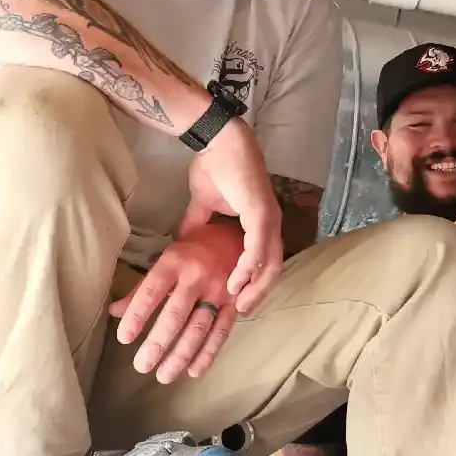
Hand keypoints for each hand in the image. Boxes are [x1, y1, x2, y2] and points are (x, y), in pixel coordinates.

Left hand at [109, 217, 243, 382]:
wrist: (239, 235)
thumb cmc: (195, 248)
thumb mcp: (166, 259)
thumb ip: (142, 288)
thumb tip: (115, 312)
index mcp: (175, 262)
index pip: (152, 291)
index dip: (138, 314)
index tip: (125, 338)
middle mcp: (197, 277)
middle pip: (176, 314)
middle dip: (159, 343)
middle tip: (142, 366)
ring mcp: (219, 291)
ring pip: (199, 328)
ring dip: (181, 355)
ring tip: (164, 376)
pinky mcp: (235, 303)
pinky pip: (222, 331)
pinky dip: (208, 353)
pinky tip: (194, 371)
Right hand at [184, 117, 282, 312]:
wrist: (216, 142)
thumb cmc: (214, 169)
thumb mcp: (202, 207)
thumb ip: (197, 227)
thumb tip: (182, 245)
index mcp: (261, 223)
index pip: (264, 261)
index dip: (254, 282)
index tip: (239, 302)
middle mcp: (270, 224)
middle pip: (273, 268)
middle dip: (259, 293)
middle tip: (242, 313)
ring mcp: (269, 218)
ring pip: (270, 262)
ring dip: (255, 287)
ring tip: (239, 305)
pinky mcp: (261, 213)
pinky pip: (258, 248)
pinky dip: (248, 268)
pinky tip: (236, 283)